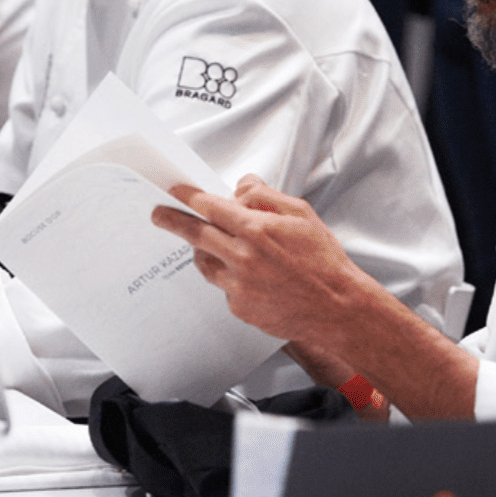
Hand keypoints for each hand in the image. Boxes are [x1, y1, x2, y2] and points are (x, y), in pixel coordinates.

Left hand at [153, 174, 361, 346]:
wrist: (337, 308)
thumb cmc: (324, 261)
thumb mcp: (301, 214)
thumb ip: (266, 196)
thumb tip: (241, 187)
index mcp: (256, 230)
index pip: (210, 207)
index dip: (188, 197)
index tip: (173, 191)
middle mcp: (243, 257)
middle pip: (195, 234)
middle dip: (172, 221)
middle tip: (158, 214)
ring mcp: (238, 285)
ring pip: (205, 261)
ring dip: (204, 250)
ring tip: (216, 245)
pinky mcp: (239, 307)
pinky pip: (223, 286)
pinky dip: (229, 276)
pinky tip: (251, 276)